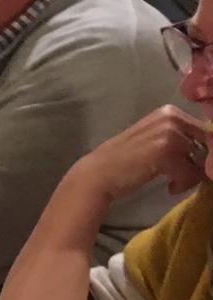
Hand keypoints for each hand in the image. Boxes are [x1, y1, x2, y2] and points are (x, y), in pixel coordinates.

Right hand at [66, 104, 209, 203]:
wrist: (98, 173)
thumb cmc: (125, 159)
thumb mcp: (154, 138)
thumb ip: (179, 137)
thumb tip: (210, 148)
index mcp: (169, 111)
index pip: (206, 131)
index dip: (205, 152)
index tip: (191, 165)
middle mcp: (171, 117)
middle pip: (208, 144)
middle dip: (201, 164)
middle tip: (182, 177)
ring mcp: (169, 134)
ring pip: (203, 160)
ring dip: (191, 176)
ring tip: (174, 182)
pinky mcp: (166, 153)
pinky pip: (191, 173)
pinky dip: (183, 184)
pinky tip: (169, 187)